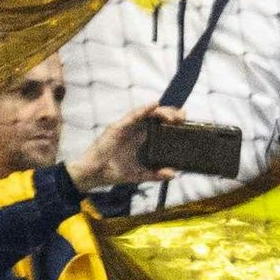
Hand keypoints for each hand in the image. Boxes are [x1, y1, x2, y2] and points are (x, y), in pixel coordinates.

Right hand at [70, 105, 184, 193]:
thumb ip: (156, 174)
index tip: (184, 120)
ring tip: (173, 115)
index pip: (158, 125)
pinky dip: (144, 109)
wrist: (94, 175)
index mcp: (140, 139)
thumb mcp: (140, 174)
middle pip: (154, 117)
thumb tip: (173, 174)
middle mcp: (134, 130)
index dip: (171, 121)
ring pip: (146, 113)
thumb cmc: (114, 172)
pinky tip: (154, 105)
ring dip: (161, 111)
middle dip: (170, 114)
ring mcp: (126, 127)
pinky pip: (132, 115)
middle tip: (183, 117)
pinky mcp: (117, 127)